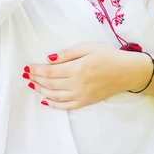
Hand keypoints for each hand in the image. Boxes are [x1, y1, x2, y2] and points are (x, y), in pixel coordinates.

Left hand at [23, 42, 143, 109]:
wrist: (127, 72)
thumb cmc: (108, 56)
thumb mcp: (88, 48)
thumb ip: (67, 54)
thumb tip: (49, 59)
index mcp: (77, 69)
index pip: (50, 72)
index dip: (36, 70)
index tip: (27, 68)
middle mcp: (77, 84)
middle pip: (50, 84)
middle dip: (36, 80)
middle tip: (26, 76)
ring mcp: (82, 95)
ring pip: (55, 96)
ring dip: (41, 91)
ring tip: (32, 85)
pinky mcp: (86, 102)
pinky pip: (66, 106)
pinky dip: (54, 104)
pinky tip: (46, 100)